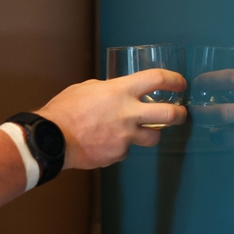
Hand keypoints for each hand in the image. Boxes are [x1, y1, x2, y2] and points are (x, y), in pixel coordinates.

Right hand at [37, 69, 187, 169]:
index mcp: (120, 91)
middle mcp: (128, 113)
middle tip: (180, 114)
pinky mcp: (118, 154)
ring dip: (152, 134)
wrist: (53, 139)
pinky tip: (107, 143)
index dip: (173, 80)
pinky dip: (121, 147)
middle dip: (180, 114)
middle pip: (169, 114)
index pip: (157, 79)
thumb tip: (116, 92)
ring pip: (153, 137)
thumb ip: (108, 89)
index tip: (180, 84)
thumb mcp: (88, 88)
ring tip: (144, 132)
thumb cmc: (65, 110)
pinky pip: (126, 150)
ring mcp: (125, 136)